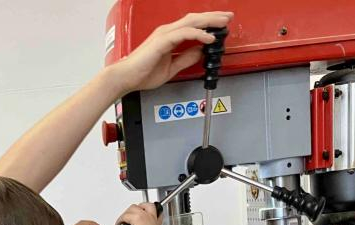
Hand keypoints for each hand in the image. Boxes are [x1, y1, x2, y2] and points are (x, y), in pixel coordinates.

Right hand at [113, 203, 162, 224]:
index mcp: (138, 217)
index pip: (124, 216)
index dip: (119, 221)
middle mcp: (146, 215)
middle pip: (133, 207)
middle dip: (126, 213)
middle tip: (123, 221)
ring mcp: (153, 219)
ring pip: (147, 206)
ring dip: (140, 206)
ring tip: (136, 210)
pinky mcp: (157, 224)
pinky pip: (158, 213)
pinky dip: (154, 212)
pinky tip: (151, 214)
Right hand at [114, 12, 233, 92]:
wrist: (126, 77)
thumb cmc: (142, 74)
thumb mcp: (171, 68)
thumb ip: (186, 59)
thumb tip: (199, 52)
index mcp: (169, 38)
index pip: (193, 26)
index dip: (208, 24)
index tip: (221, 26)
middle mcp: (168, 32)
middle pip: (195, 19)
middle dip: (213, 17)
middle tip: (228, 17)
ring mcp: (165, 34)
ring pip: (192, 22)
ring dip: (209, 21)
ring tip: (223, 23)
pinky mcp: (163, 41)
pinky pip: (185, 33)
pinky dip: (199, 34)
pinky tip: (209, 38)